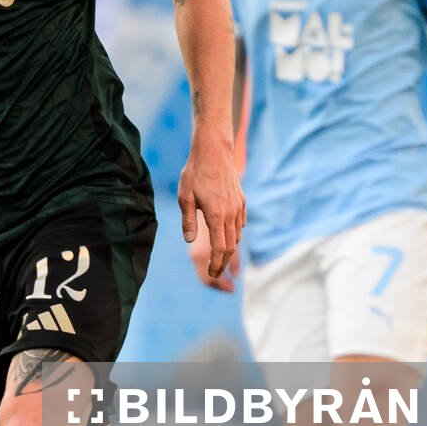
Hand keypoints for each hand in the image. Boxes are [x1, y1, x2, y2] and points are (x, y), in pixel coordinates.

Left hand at [178, 133, 244, 279]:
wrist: (214, 151)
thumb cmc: (195, 173)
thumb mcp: (185, 197)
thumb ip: (188, 221)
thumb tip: (188, 240)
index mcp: (216, 216)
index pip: (220, 248)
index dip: (216, 264)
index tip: (211, 274)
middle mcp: (231, 214)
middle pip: (231, 246)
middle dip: (223, 262)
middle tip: (215, 273)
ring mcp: (238, 207)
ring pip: (237, 236)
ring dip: (229, 249)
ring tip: (219, 258)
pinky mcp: (242, 201)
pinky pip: (241, 224)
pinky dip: (235, 234)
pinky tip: (227, 236)